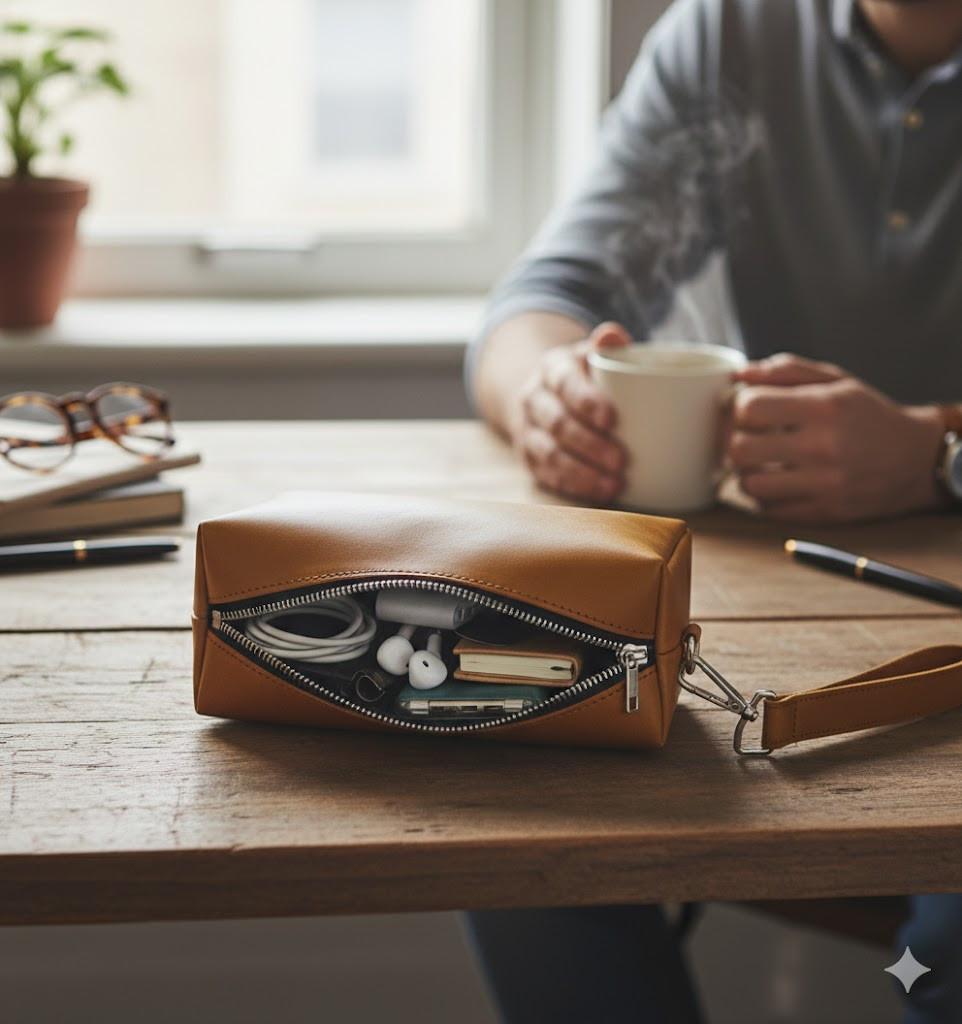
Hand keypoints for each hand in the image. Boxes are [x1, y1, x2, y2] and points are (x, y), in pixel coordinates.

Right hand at [512, 322, 629, 502]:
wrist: (542, 393)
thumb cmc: (584, 376)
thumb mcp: (592, 355)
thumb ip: (607, 347)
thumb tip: (613, 335)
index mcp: (552, 368)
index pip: (565, 383)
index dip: (586, 402)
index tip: (612, 420)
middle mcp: (534, 398)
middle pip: (558, 424)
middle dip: (590, 444)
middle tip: (622, 460)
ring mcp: (527, 430)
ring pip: (550, 454)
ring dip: (583, 472)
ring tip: (614, 484)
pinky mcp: (528, 457)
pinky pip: (547, 476)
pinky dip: (574, 487)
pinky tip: (599, 493)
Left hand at [727, 353, 944, 522]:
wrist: (917, 460)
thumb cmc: (868, 415)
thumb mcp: (836, 382)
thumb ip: (786, 371)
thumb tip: (738, 374)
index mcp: (825, 408)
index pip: (750, 408)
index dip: (740, 408)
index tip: (750, 410)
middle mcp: (824, 447)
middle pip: (740, 449)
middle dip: (737, 441)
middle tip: (749, 438)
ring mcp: (825, 484)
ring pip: (750, 485)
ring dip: (747, 473)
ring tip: (761, 463)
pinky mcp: (825, 512)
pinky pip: (770, 510)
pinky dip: (765, 497)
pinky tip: (778, 483)